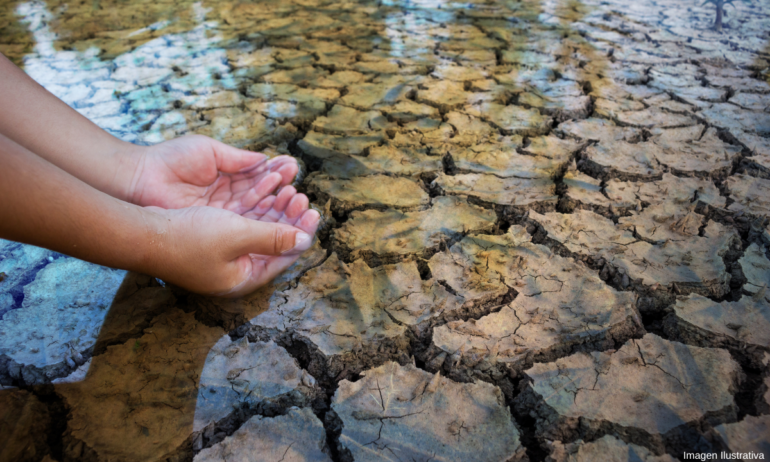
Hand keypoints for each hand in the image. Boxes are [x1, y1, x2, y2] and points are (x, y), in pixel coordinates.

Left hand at [128, 135, 299, 214]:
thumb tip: (265, 160)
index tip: (293, 168)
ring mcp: (221, 216)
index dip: (276, 174)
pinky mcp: (214, 229)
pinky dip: (261, 219)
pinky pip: (243, 226)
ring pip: (256, 213)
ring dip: (276, 207)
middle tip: (298, 189)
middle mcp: (227, 199)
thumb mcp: (209, 152)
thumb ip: (238, 159)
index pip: (258, 178)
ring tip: (294, 198)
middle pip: (262, 198)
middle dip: (282, 193)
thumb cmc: (170, 160)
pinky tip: (277, 211)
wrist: (140, 179)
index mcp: (226, 177)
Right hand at [145, 189, 319, 296]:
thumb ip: (273, 237)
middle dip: (289, 218)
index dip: (302, 233)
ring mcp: (222, 257)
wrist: (141, 233)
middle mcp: (236, 270)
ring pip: (258, 230)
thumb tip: (305, 241)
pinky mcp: (211, 241)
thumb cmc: (188, 238)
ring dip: (273, 209)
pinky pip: (242, 223)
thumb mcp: (237, 235)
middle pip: (274, 243)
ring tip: (287, 188)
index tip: (314, 211)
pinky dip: (255, 207)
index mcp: (244, 278)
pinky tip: (264, 190)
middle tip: (301, 196)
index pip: (284, 257)